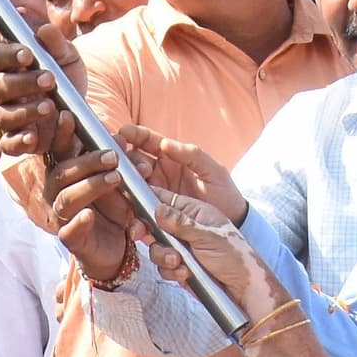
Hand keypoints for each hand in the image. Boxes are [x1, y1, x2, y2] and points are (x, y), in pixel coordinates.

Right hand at [0, 24, 82, 161]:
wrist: (80, 112)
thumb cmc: (67, 78)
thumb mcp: (68, 58)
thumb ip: (57, 44)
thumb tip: (46, 30)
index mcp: (11, 67)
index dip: (9, 55)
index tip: (28, 55)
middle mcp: (4, 93)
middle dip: (23, 83)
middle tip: (50, 79)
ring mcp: (8, 117)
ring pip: (2, 116)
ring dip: (24, 112)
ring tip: (49, 106)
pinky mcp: (17, 140)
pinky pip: (7, 144)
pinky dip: (18, 141)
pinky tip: (33, 136)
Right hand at [40, 136, 153, 285]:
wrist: (113, 247)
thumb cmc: (111, 206)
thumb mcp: (116, 178)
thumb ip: (116, 160)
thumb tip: (123, 137)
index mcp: (65, 172)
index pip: (60, 149)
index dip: (61, 133)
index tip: (68, 115)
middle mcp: (56, 191)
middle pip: (63, 171)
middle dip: (88, 161)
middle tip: (114, 156)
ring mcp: (61, 216)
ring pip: (67, 198)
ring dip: (91, 186)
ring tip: (114, 178)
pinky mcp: (71, 239)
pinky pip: (70, 230)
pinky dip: (79, 222)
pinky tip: (89, 215)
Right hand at [118, 128, 248, 229]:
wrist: (232, 224)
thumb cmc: (224, 193)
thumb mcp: (213, 171)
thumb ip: (192, 154)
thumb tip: (165, 142)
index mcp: (170, 158)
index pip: (148, 142)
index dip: (135, 135)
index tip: (124, 132)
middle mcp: (158, 175)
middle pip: (133, 163)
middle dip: (130, 162)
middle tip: (141, 169)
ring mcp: (154, 196)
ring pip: (129, 189)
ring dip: (125, 189)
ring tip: (132, 192)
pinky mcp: (153, 218)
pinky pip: (138, 216)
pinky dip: (133, 217)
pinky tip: (135, 218)